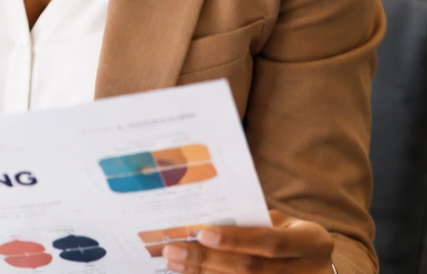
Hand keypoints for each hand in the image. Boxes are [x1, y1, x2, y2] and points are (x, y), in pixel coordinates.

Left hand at [162, 210, 334, 273]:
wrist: (318, 266)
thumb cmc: (292, 236)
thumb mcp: (284, 224)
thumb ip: (254, 223)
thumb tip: (205, 222)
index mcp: (312, 243)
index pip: (271, 242)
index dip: (237, 239)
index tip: (203, 234)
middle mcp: (309, 272)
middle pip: (251, 269)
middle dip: (208, 260)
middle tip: (174, 249)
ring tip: (175, 262)